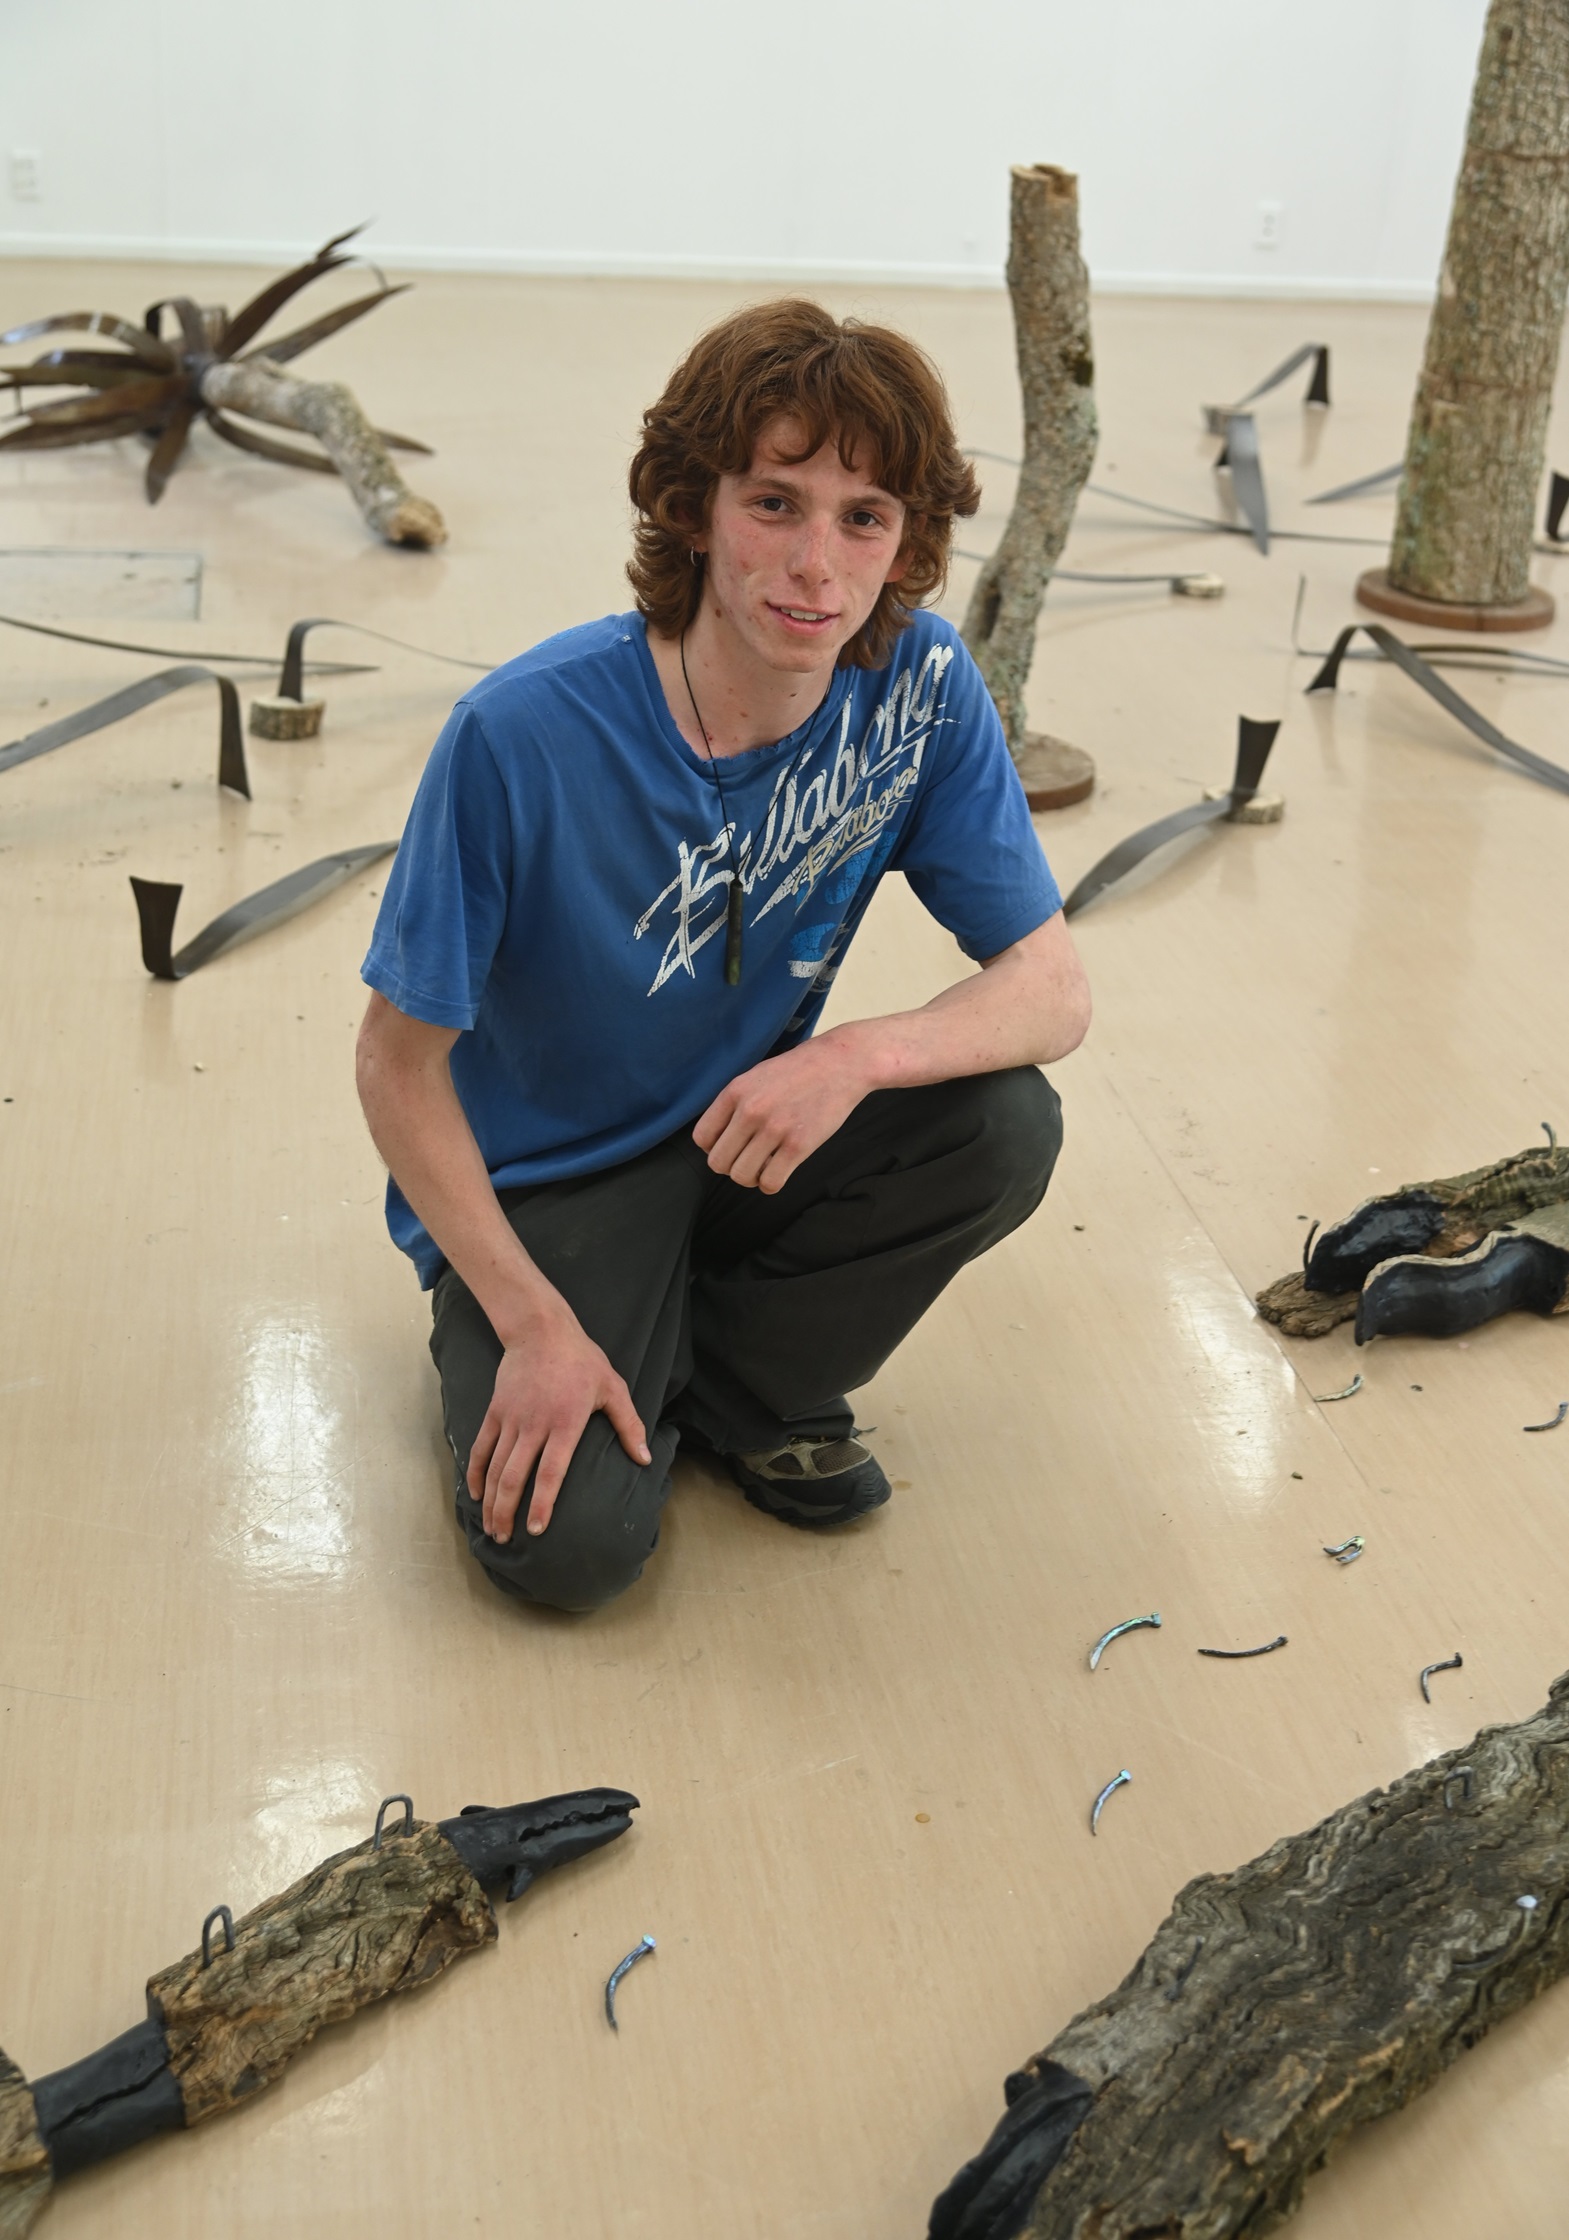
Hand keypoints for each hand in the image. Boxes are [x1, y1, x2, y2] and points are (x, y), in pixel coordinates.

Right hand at [467, 1301, 648, 1543]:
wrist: (541, 1330)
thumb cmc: (582, 1360)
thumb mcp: (613, 1388)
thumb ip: (629, 1425)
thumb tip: (645, 1459)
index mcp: (565, 1424)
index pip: (551, 1472)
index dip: (542, 1503)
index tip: (536, 1529)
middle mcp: (535, 1425)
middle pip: (515, 1477)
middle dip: (508, 1512)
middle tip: (505, 1540)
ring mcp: (511, 1419)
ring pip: (495, 1467)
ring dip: (491, 1500)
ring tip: (491, 1527)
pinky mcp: (496, 1411)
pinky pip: (481, 1447)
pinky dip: (476, 1473)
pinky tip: (475, 1494)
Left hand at [693, 1032, 871, 1192]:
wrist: (841, 1064)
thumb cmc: (800, 1070)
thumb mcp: (756, 1075)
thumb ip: (734, 1103)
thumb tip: (718, 1136)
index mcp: (735, 1092)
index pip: (702, 1138)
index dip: (714, 1148)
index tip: (731, 1146)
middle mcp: (750, 1111)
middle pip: (718, 1162)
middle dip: (730, 1166)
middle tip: (748, 1159)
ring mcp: (774, 1129)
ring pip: (741, 1176)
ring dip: (751, 1177)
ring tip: (764, 1166)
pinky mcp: (798, 1146)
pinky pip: (770, 1182)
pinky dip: (770, 1184)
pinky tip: (779, 1171)